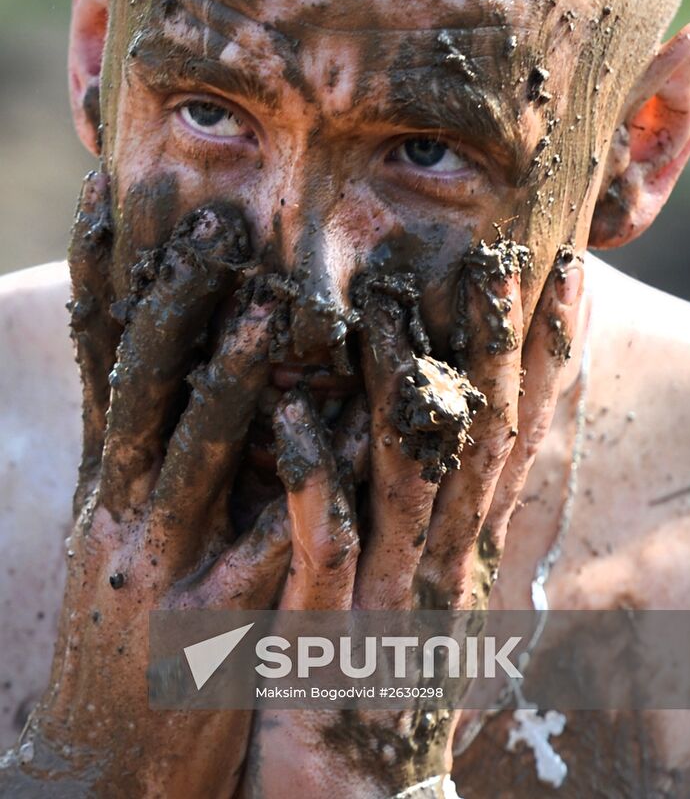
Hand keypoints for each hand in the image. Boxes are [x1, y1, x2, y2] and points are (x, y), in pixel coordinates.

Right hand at [8, 173, 291, 797]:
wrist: (99, 772)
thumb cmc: (120, 642)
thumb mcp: (118, 537)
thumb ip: (141, 453)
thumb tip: (172, 365)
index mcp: (103, 482)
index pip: (96, 359)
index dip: (98, 275)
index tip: (107, 194)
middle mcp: (122, 511)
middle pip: (141, 382)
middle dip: (172, 296)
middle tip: (213, 218)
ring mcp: (163, 565)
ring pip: (195, 447)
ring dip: (231, 372)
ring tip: (268, 305)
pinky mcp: (216, 623)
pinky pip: (272, 535)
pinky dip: (308, 477)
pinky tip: (347, 426)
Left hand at [242, 241, 583, 797]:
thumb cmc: (381, 678)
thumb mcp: (420, 586)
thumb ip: (433, 511)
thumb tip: (445, 426)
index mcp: (463, 548)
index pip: (516, 436)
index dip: (546, 358)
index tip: (563, 280)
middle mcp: (441, 562)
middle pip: (480, 440)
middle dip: (495, 348)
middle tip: (506, 260)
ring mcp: (388, 596)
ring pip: (406, 472)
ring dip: (402, 383)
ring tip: (389, 297)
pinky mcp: (326, 634)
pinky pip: (322, 542)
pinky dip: (311, 474)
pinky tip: (290, 413)